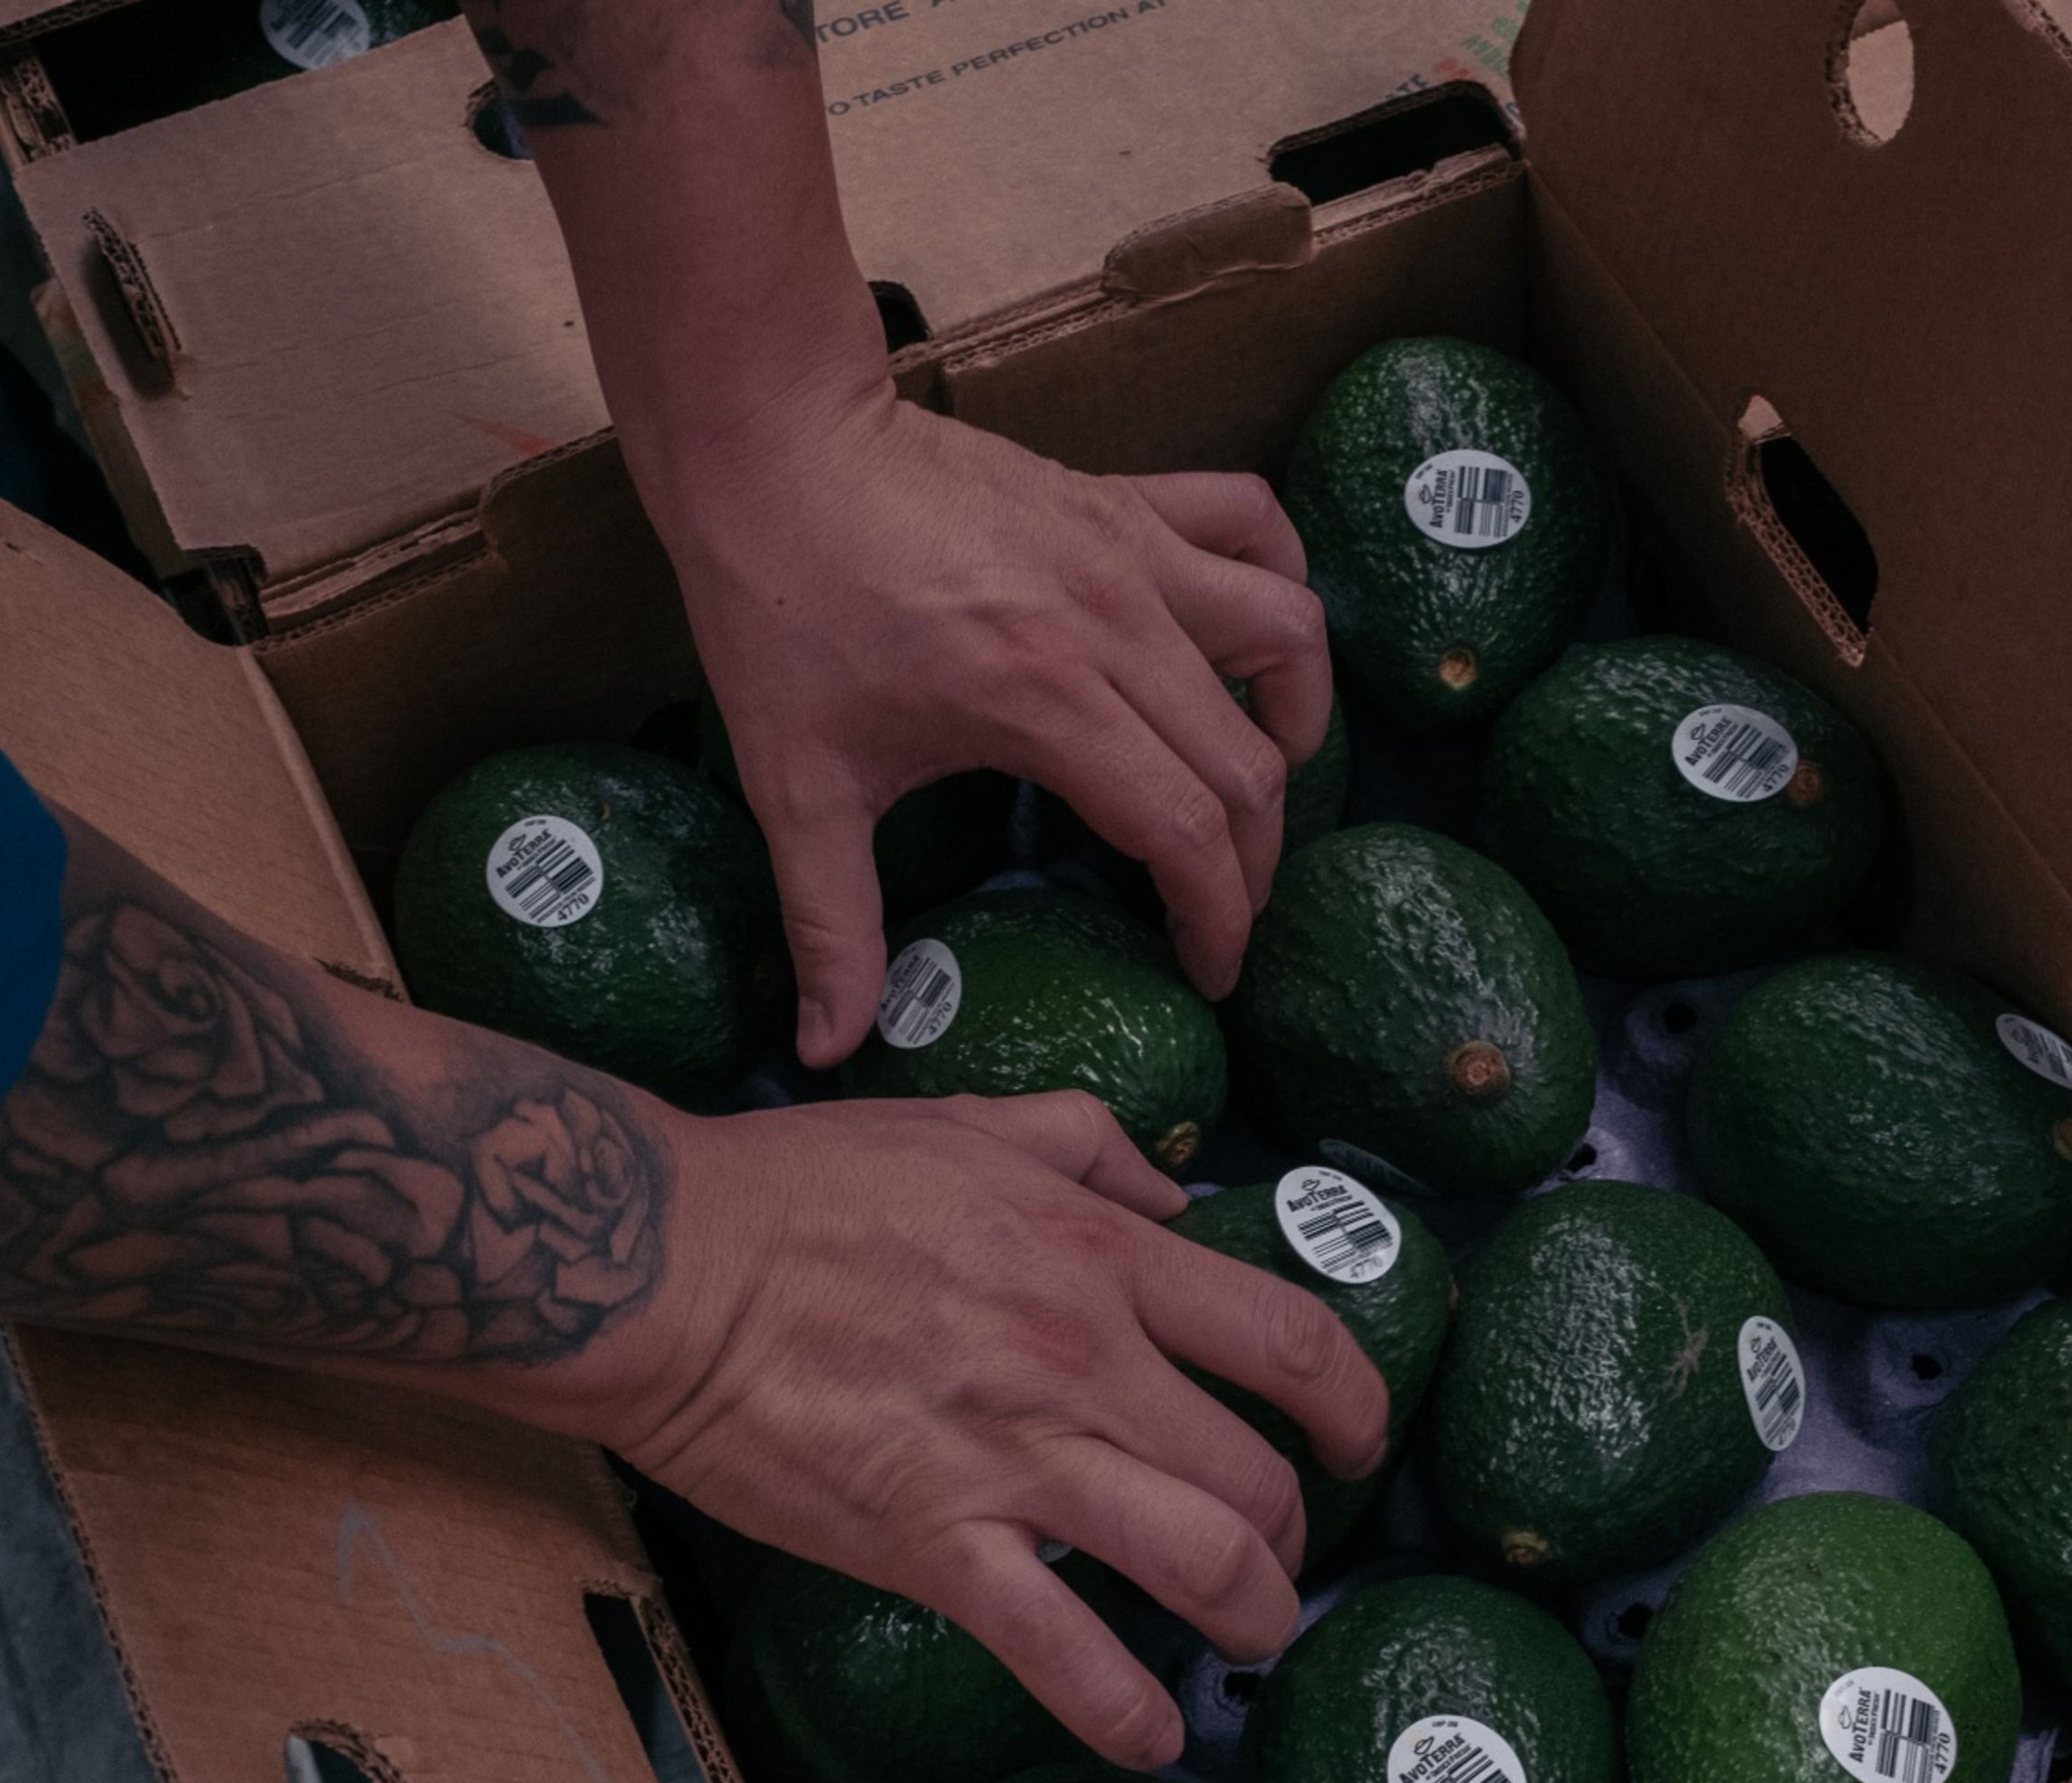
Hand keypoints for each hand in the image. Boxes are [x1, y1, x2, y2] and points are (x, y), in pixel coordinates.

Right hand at [586, 1089, 1388, 1766]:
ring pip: (1199, 1561)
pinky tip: (1147, 1742)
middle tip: (1279, 1556)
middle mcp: (1082, 1361)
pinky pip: (1059, 1650)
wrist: (659, 1264)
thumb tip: (1176, 1193)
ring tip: (1246, 1639)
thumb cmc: (800, 1188)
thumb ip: (1091, 1146)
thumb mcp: (969, 1122)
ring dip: (1249, 1617)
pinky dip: (1121, 1712)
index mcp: (1099, 1257)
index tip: (1357, 1440)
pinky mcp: (932, 1544)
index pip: (1287, 1339)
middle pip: (1257, 1472)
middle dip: (1295, 1532)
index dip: (1352, 1402)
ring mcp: (1013, 1460)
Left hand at [665, 392, 1334, 1062]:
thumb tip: (827, 1047)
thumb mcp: (796, 786)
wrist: (772, 446)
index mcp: (1044, 703)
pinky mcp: (1123, 498)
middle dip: (1255, 859)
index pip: (1187, 832)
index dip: (1218, 919)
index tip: (1210, 970)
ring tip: (1266, 770)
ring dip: (1299, 712)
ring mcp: (1130, 549)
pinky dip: (1277, 580)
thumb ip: (830, 926)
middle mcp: (1113, 624)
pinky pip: (1251, 525)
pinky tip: (1246, 638)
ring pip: (1287, 634)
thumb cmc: (779, 612)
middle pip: (1248, 762)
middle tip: (1223, 908)